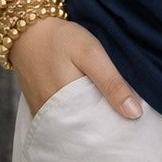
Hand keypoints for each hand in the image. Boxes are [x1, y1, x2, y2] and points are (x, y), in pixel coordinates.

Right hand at [8, 16, 142, 119]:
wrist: (27, 29)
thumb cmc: (61, 39)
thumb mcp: (91, 54)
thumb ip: (112, 83)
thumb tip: (134, 113)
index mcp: (67, 106)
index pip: (96, 131)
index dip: (114, 130)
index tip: (130, 126)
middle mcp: (51, 116)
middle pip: (83, 132)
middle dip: (102, 130)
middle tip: (122, 123)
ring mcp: (42, 113)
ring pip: (71, 127)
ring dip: (88, 124)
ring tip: (107, 116)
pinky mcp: (37, 106)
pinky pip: (58, 119)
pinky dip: (73, 116)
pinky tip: (86, 107)